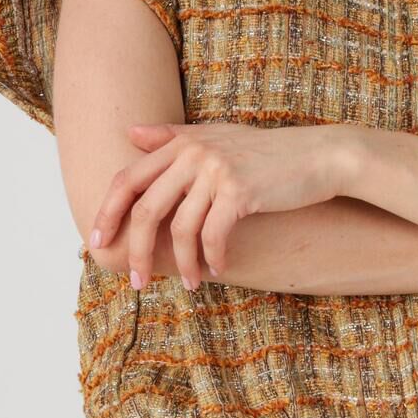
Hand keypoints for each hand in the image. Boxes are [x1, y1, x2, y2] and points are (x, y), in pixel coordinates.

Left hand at [88, 122, 355, 289]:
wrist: (320, 155)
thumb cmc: (268, 154)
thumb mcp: (217, 138)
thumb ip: (173, 138)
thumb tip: (130, 133)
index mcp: (182, 143)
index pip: (128, 180)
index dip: (107, 213)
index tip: (96, 244)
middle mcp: (194, 153)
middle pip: (145, 210)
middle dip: (136, 251)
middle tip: (136, 282)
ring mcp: (216, 171)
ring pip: (179, 230)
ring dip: (181, 265)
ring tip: (191, 284)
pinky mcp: (239, 191)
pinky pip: (212, 236)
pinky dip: (212, 258)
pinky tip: (218, 270)